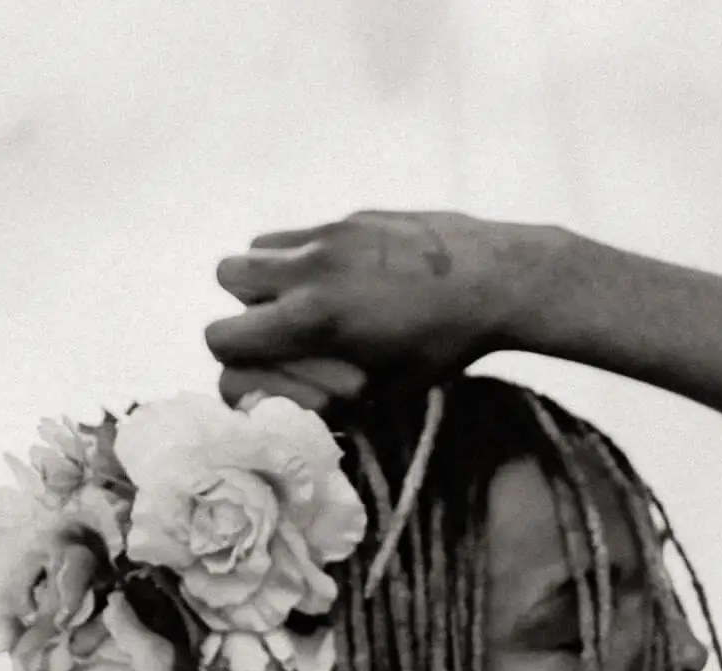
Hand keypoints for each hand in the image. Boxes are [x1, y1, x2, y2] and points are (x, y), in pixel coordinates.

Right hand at [206, 210, 559, 406]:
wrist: (499, 278)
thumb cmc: (445, 346)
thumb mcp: (385, 391)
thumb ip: (324, 392)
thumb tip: (289, 401)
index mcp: (313, 317)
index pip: (223, 337)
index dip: (242, 363)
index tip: (287, 375)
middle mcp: (308, 268)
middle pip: (227, 276)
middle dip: (249, 308)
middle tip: (292, 332)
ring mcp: (327, 234)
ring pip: (257, 247)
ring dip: (271, 278)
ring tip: (314, 304)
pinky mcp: (351, 218)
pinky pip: (300, 233)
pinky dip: (305, 259)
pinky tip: (349, 283)